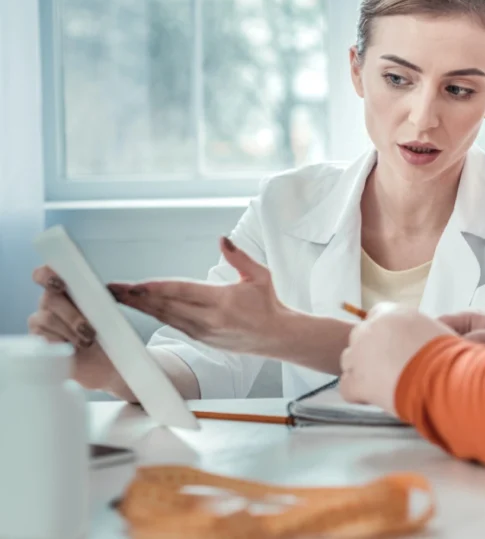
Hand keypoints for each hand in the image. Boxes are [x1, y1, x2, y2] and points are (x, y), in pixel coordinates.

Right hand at [27, 266, 118, 389]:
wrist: (105, 363)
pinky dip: (60, 344)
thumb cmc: (107, 334)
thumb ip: (106, 299)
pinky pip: (41, 338)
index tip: (61, 285)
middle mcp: (50, 302)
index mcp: (67, 289)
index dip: (47, 275)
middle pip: (49, 298)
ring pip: (46, 318)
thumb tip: (113, 288)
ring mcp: (41, 321)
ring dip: (69, 331)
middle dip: (71, 315)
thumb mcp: (110, 314)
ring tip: (86, 342)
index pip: (44, 274)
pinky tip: (71, 349)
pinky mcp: (37, 340)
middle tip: (89, 330)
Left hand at [109, 237, 293, 354]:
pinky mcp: (200, 338)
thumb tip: (222, 240)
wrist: (276, 336)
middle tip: (114, 289)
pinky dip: (154, 314)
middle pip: (166, 306)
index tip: (136, 285)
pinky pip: (172, 323)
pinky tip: (141, 307)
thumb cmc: (268, 304)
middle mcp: (208, 320)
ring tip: (120, 296)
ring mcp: (202, 332)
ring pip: (165, 317)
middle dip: (137, 297)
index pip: (183, 292)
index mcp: (223, 302)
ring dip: (140, 307)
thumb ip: (239, 258)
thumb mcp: (260, 276)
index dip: (156, 289)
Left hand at [339, 303, 455, 414]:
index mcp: (391, 313)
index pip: (377, 316)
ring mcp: (360, 354)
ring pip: (349, 360)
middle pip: (360, 337)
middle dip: (370, 351)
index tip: (394, 345)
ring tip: (382, 383)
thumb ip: (416, 330)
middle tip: (389, 366)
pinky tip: (373, 397)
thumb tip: (418, 341)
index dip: (384, 334)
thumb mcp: (433, 329)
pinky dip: (357, 393)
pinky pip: (346, 387)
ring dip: (361, 370)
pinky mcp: (357, 381)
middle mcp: (371, 328)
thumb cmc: (446, 354)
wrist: (443, 376)